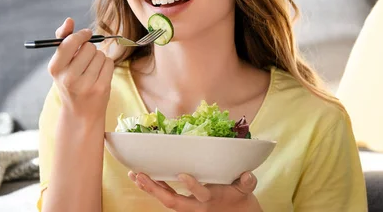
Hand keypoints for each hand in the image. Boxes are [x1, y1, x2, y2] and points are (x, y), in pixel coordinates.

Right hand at [47, 18, 113, 121]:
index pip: (69, 42)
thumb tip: (69, 20)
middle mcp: (68, 78)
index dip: (80, 35)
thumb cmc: (70, 82)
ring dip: (99, 58)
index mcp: (55, 69)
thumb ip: (64, 40)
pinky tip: (100, 75)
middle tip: (86, 60)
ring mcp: (85, 84)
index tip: (86, 34)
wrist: (80, 113)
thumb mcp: (61, 64)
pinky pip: (109, 63)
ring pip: (100, 54)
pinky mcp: (101, 88)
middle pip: (88, 47)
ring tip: (92, 69)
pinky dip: (107, 65)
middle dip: (90, 49)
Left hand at [128, 171, 261, 211]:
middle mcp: (197, 207)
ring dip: (150, 188)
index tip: (183, 175)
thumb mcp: (246, 191)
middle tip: (141, 176)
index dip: (193, 187)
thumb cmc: (241, 200)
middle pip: (174, 202)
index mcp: (211, 201)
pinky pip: (166, 197)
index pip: (201, 195)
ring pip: (166, 201)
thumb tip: (248, 175)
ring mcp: (189, 206)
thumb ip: (247, 183)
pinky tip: (141, 179)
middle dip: (157, 189)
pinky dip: (154, 188)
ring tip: (134, 176)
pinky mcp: (184, 204)